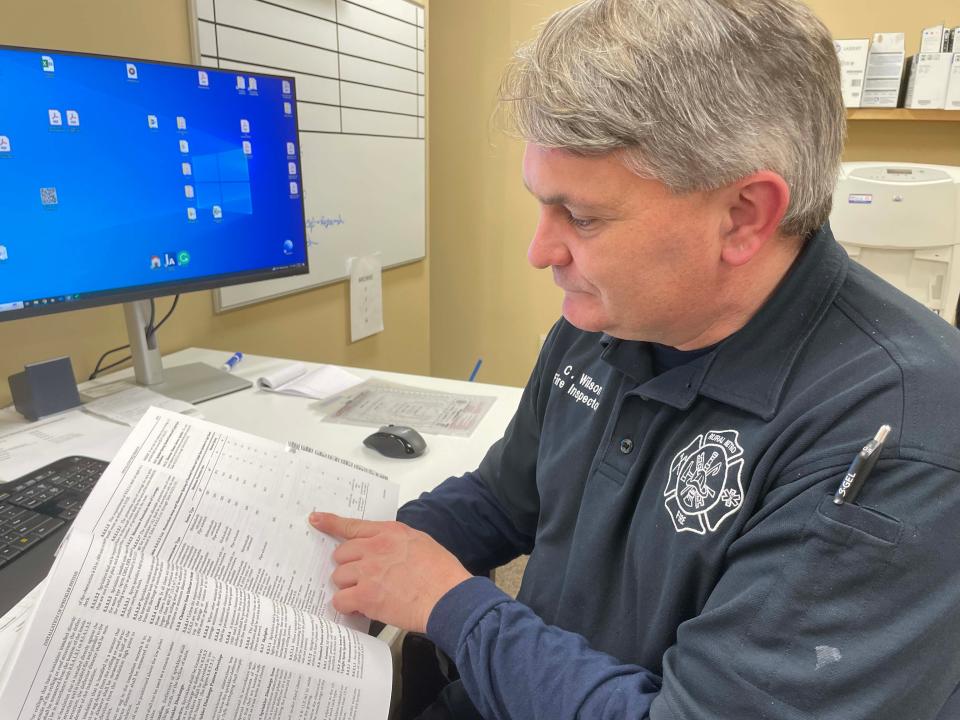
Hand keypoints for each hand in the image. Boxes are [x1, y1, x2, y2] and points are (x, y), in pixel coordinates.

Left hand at [309, 512, 471, 632]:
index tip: (316, 519)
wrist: (448, 597)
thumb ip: (396, 542)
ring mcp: (368, 571)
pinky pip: (340, 599)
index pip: (353, 525)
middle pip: (341, 554)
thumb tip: (383, 550)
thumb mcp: (420, 542)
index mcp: (389, 532)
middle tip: (362, 577)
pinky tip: (360, 608)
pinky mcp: (365, 595)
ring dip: (348, 587)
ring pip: (338, 577)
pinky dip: (347, 606)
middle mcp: (375, 547)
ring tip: (366, 594)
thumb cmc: (442, 573)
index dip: (331, 522)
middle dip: (348, 566)